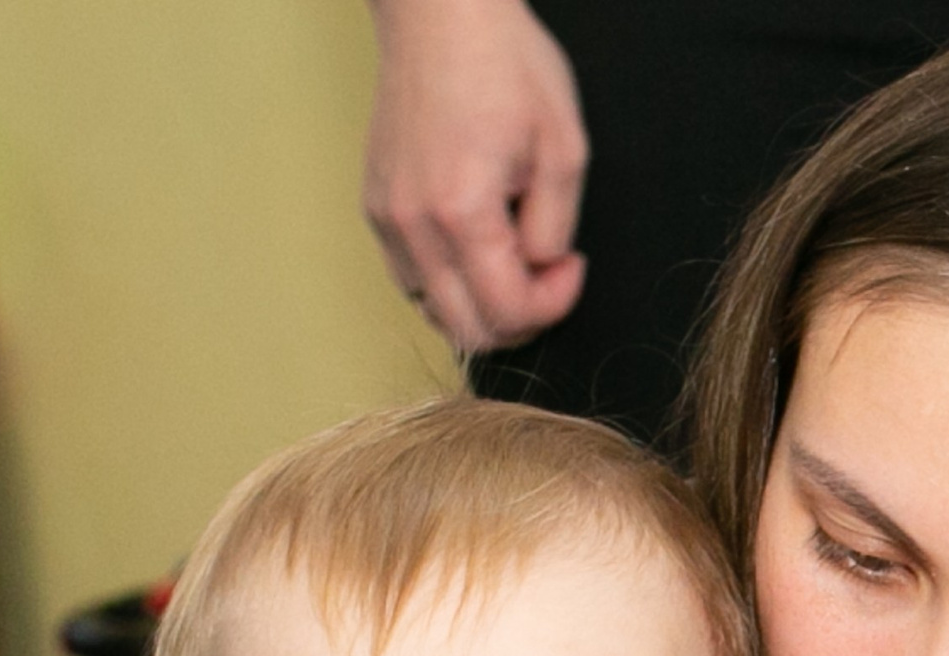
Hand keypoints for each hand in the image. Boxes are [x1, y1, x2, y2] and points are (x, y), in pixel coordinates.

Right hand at [363, 0, 588, 355]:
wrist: (441, 12)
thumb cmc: (503, 63)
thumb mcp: (563, 149)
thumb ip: (555, 230)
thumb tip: (543, 271)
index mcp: (461, 211)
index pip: (508, 312)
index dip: (553, 304)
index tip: (570, 267)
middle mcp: (414, 225)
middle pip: (467, 331)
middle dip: (518, 317)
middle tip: (544, 277)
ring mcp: (388, 218)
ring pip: (436, 312)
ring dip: (481, 303)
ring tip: (509, 255)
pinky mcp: (378, 207)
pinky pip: (412, 278)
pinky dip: (449, 281)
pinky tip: (475, 245)